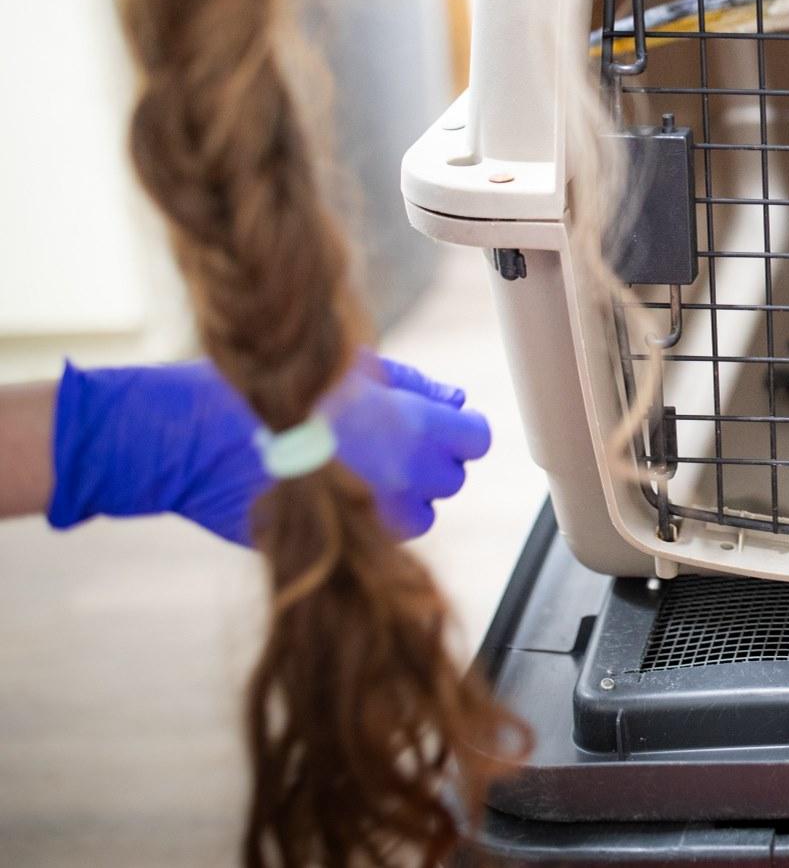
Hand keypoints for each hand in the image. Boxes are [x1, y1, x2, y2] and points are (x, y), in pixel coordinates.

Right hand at [47, 356, 489, 544]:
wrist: (186, 437)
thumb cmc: (268, 388)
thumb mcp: (346, 369)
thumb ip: (412, 386)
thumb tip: (457, 399)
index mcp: (405, 425)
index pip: (474, 438)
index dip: (462, 431)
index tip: (445, 426)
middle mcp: (394, 476)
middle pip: (449, 481)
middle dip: (432, 463)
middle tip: (394, 442)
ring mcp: (363, 517)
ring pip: (417, 517)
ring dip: (404, 497)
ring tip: (363, 469)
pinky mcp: (331, 546)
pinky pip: (373, 538)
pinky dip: (365, 518)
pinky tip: (332, 491)